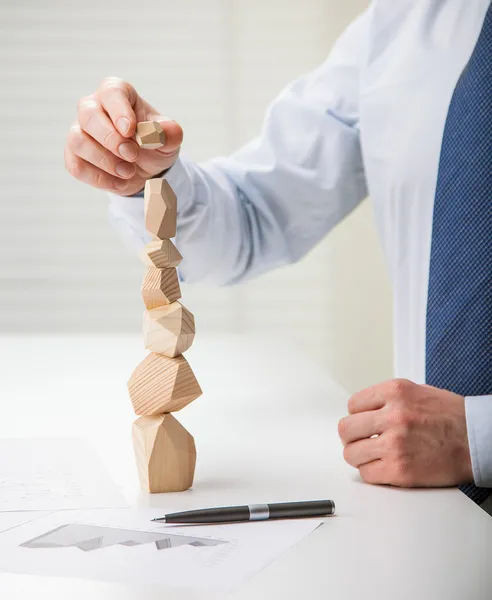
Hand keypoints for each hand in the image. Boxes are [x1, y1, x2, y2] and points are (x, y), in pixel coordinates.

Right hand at [65, 77, 183, 195]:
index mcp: (117, 94)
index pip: (112, 92)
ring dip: (105, 161)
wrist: (145, 167)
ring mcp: (80, 131)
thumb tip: (158, 132)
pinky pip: (76, 166)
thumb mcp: (169, 138)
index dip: (119, 111)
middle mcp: (93, 108)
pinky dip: (100, 179)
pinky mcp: (74, 156)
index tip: (130, 130)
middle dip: (110, 139)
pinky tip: (120, 184)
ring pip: (78, 141)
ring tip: (129, 172)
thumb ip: (169, 132)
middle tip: (132, 155)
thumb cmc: (153, 143)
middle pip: (88, 115)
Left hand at [338, 379, 472, 486]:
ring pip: (351, 454)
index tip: (363, 423)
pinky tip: (384, 467)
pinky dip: (372, 472)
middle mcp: (393, 415)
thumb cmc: (451, 417)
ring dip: (359, 456)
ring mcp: (395, 444)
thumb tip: (361, 411)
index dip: (357, 416)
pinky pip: (367, 474)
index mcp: (395, 392)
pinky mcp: (400, 470)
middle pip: (346, 429)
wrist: (477, 440)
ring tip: (373, 455)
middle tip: (361, 440)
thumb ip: (386, 399)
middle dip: (352, 436)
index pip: (353, 405)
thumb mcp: (415, 392)